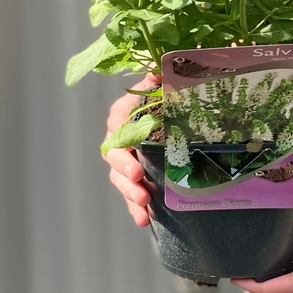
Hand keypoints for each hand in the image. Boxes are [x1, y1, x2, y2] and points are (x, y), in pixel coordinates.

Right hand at [104, 72, 160, 228]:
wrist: (176, 117)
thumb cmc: (167, 98)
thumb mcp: (164, 88)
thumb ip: (158, 80)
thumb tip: (158, 71)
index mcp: (125, 114)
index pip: (118, 123)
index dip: (122, 140)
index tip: (133, 155)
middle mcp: (121, 138)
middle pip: (116, 155)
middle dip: (125, 170)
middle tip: (139, 179)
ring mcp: (127, 161)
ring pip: (121, 178)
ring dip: (130, 193)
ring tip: (144, 203)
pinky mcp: (136, 179)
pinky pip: (132, 196)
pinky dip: (136, 209)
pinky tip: (144, 221)